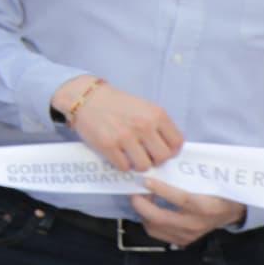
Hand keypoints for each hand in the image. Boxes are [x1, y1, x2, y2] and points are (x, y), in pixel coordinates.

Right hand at [59, 78, 181, 173]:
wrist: (86, 98)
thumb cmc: (117, 104)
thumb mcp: (144, 107)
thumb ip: (158, 125)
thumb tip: (167, 150)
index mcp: (156, 115)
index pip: (177, 143)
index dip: (171, 150)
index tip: (161, 150)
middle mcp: (143, 126)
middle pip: (163, 157)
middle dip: (156, 159)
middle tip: (146, 155)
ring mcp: (125, 136)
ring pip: (144, 166)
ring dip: (139, 164)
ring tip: (132, 157)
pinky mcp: (108, 145)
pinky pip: (124, 167)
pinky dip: (123, 164)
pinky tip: (118, 155)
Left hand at [133, 179, 246, 247]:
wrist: (230, 212)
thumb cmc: (218, 191)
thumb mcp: (210, 181)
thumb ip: (190, 175)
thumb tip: (163, 162)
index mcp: (207, 207)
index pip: (181, 199)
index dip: (161, 190)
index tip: (145, 180)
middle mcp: (196, 224)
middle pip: (160, 218)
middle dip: (141, 204)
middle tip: (134, 191)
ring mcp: (188, 235)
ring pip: (154, 227)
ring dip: (142, 212)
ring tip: (141, 197)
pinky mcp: (182, 241)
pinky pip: (156, 232)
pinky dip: (148, 220)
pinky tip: (148, 208)